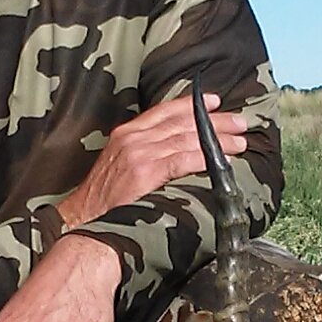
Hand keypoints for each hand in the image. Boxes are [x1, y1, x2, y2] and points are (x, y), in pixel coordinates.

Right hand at [56, 90, 248, 228]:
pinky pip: (184, 159)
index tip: (214, 102)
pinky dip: (207, 158)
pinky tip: (224, 161)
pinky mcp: (145, 172)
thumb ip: (142, 155)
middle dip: (215, 121)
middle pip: (182, 122)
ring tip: (241, 142)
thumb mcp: (119, 168)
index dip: (192, 105)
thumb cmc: (102, 202)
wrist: (81, 220)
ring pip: (188, 139)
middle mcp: (133, 138)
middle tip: (241, 123)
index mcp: (126, 134)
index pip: (165, 112)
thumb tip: (173, 156)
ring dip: (219, 140)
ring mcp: (139, 153)